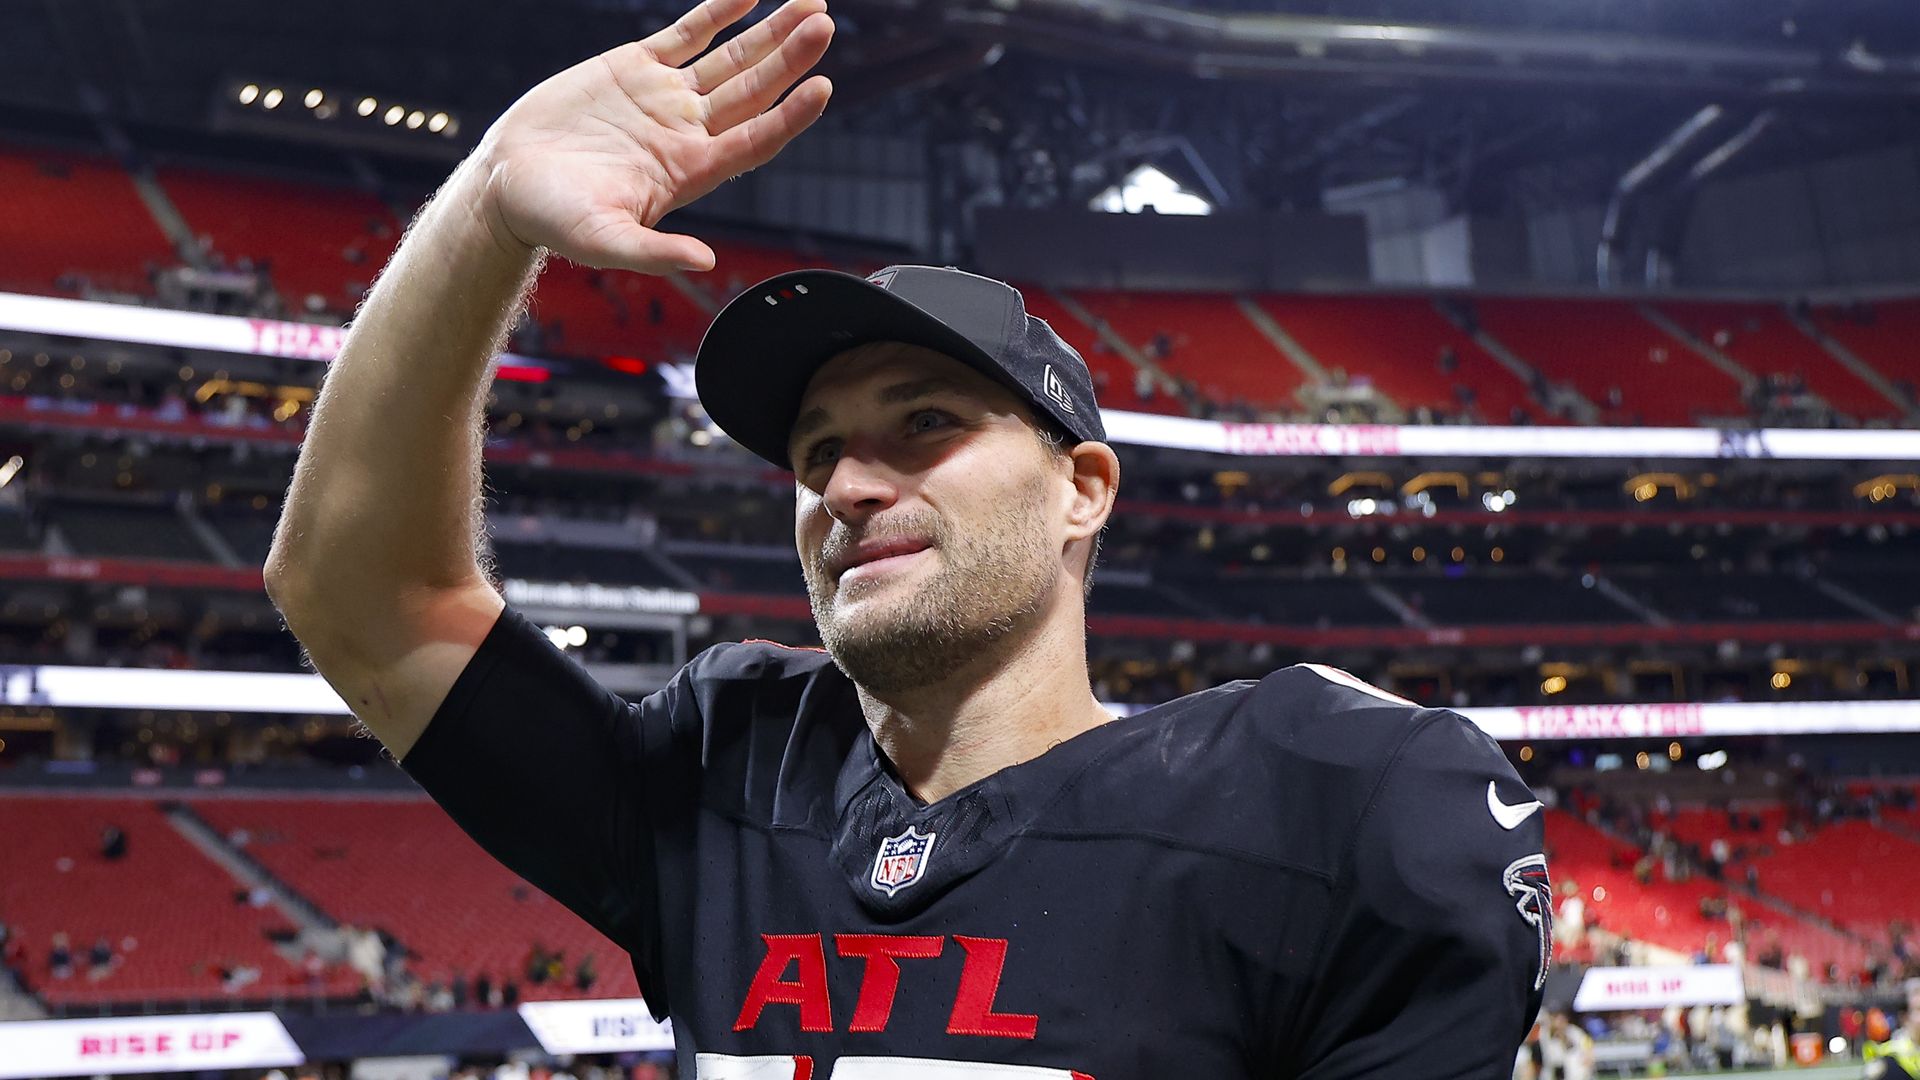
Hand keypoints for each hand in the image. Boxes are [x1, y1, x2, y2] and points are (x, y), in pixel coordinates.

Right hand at [474, 0, 832, 273]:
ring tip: (811, 3)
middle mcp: (687, 132)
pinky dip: (718, 12)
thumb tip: (705, 262)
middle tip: (824, 26)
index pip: (754, 140)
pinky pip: (687, 33)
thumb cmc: (553, 219)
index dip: (790, 116)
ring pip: (730, 58)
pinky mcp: (636, 67)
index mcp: (688, 172)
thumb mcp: (602, 242)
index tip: (822, 88)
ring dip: (769, 33)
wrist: (507, 183)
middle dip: (790, 58)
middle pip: (753, 91)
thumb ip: (654, 253)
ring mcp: (665, 97)